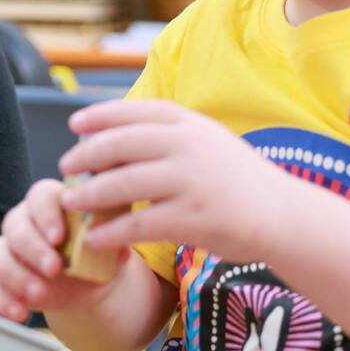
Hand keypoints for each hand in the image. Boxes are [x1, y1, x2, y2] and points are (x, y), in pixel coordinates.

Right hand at [0, 178, 127, 322]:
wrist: (88, 281)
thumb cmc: (97, 252)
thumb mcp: (111, 246)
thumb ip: (114, 243)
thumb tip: (121, 249)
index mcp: (52, 204)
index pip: (40, 197)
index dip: (45, 215)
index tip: (58, 236)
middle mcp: (24, 223)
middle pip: (14, 226)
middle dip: (33, 249)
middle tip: (53, 268)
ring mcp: (10, 252)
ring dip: (16, 276)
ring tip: (38, 293)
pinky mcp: (4, 281)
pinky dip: (4, 302)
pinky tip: (20, 313)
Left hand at [58, 99, 295, 262]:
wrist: (284, 216)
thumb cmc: (237, 180)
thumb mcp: (208, 142)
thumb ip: (170, 135)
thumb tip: (114, 132)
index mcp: (192, 124)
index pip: (136, 113)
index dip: (101, 116)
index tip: (75, 124)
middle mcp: (190, 147)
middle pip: (122, 144)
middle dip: (87, 155)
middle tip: (65, 166)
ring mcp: (192, 182)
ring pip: (124, 184)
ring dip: (90, 193)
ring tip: (69, 201)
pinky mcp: (193, 218)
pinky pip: (139, 224)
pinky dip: (111, 231)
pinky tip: (94, 238)